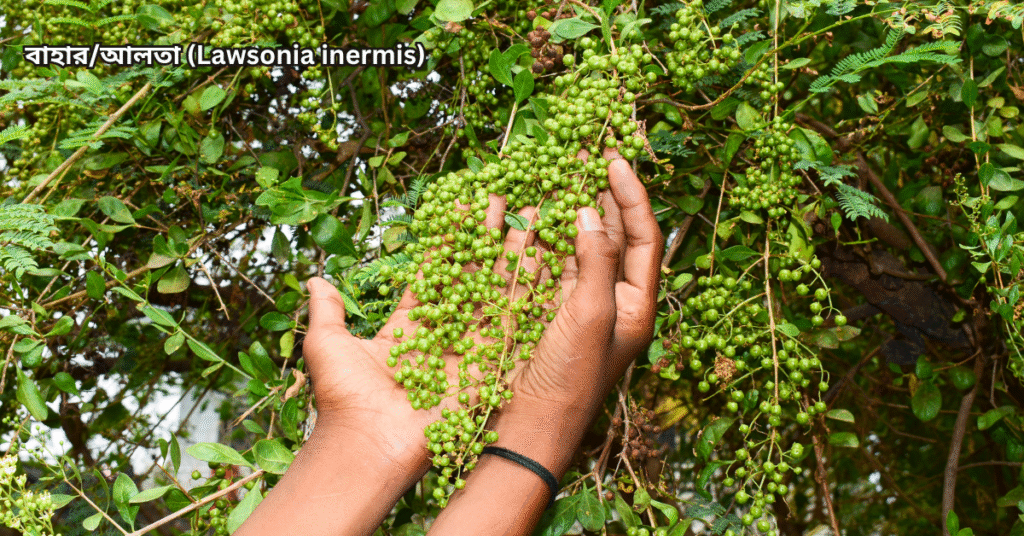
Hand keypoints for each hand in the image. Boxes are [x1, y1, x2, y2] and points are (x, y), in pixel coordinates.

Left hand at [301, 193, 510, 475]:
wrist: (367, 446)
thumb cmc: (343, 400)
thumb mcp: (327, 345)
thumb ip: (328, 311)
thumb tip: (315, 279)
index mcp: (408, 327)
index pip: (434, 273)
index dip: (449, 240)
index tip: (464, 206)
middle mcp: (442, 336)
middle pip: (471, 279)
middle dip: (488, 240)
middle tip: (506, 202)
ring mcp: (468, 353)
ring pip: (495, 298)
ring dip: (513, 260)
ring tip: (531, 223)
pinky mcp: (487, 372)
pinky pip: (509, 332)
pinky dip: (527, 300)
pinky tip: (545, 266)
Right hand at [426, 152, 662, 534]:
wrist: (529, 426)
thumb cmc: (567, 378)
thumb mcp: (589, 315)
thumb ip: (594, 260)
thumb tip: (587, 211)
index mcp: (636, 305)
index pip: (644, 238)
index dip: (632, 196)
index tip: (613, 160)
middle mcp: (613, 301)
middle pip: (616, 236)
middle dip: (605, 194)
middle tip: (590, 154)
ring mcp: (580, 305)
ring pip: (583, 245)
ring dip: (573, 209)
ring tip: (563, 172)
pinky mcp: (548, 311)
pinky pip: (553, 262)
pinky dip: (544, 235)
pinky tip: (532, 212)